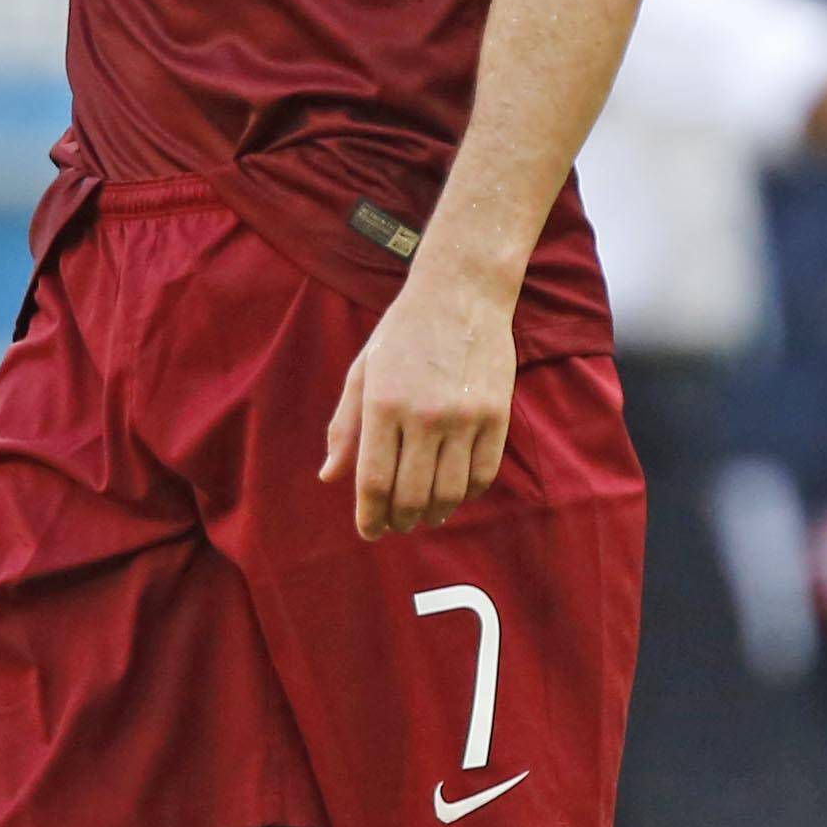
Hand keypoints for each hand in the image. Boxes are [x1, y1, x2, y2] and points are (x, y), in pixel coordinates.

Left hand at [320, 263, 515, 540]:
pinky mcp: (496, 415)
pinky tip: (454, 493)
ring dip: (434, 514)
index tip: (369, 532)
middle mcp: (424, 415)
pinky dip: (467, 494)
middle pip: (412, 495)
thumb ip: (345, 427)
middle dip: (400, 521)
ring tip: (425, 515)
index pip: (374, 482)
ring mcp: (465, 417)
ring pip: (449, 492)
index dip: (370, 517)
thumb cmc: (402, 334)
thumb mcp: (362, 372)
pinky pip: (483, 474)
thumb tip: (329, 476)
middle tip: (396, 525)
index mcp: (383, 405)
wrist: (461, 294)